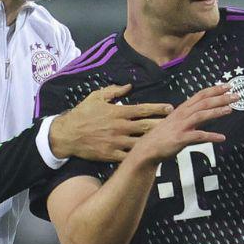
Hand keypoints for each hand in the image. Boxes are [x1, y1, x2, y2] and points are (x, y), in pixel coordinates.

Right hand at [50, 84, 172, 162]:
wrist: (66, 135)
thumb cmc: (82, 114)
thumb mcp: (96, 97)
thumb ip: (114, 91)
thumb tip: (129, 86)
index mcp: (118, 112)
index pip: (143, 109)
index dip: (158, 108)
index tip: (170, 108)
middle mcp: (120, 127)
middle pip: (147, 126)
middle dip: (163, 125)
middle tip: (177, 125)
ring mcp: (116, 142)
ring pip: (141, 142)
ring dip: (155, 141)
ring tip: (168, 140)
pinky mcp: (111, 155)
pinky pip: (129, 156)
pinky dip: (140, 156)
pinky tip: (151, 155)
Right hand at [131, 85, 235, 164]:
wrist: (148, 148)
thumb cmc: (164, 135)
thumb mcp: (177, 121)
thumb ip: (191, 116)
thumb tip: (207, 112)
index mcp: (182, 109)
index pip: (201, 95)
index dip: (215, 89)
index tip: (228, 86)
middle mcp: (182, 114)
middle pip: (203, 102)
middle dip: (220, 98)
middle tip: (236, 96)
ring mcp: (181, 126)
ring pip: (201, 115)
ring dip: (217, 112)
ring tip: (230, 110)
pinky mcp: (181, 138)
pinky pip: (198, 136)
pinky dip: (211, 136)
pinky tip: (222, 137)